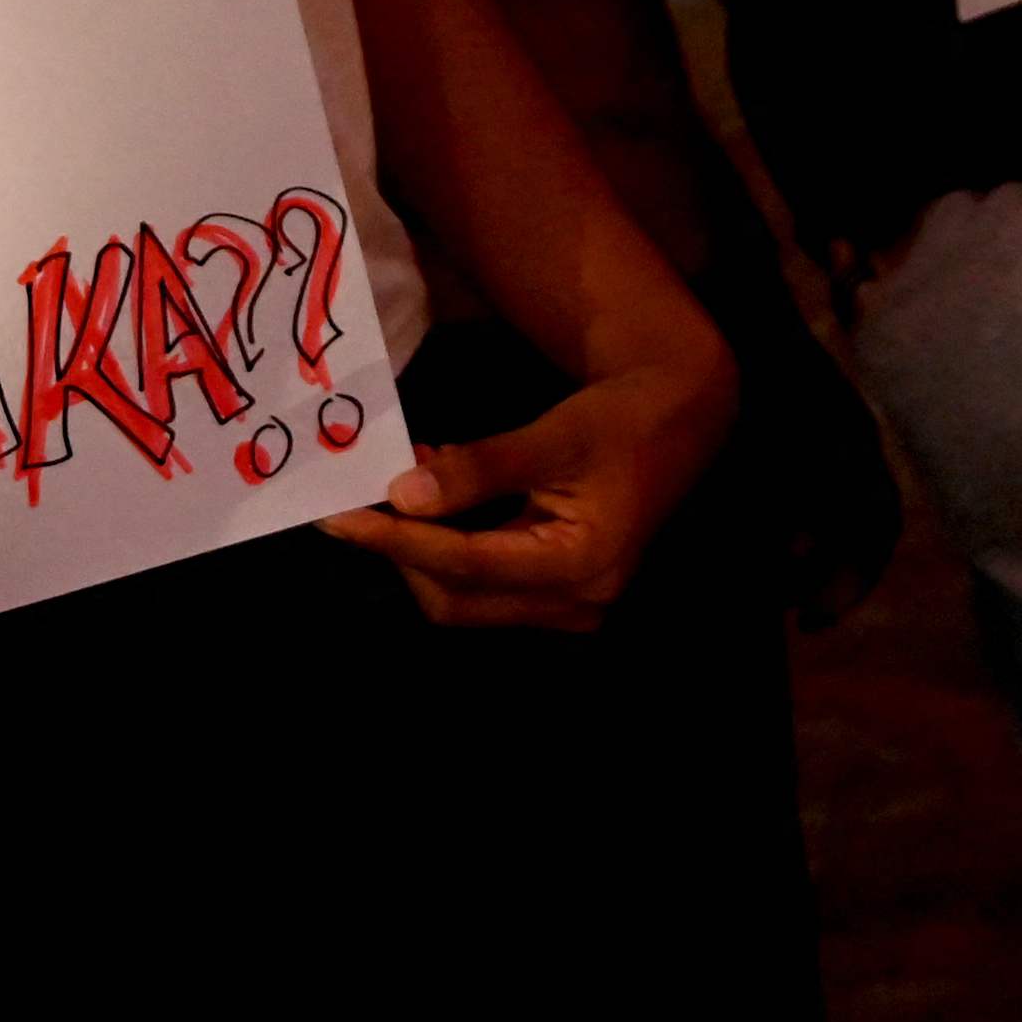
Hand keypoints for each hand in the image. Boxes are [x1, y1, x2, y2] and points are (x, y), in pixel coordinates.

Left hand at [317, 317, 736, 629]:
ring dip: (422, 550)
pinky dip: (450, 548)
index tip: (339, 518)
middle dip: (402, 552)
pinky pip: (487, 585)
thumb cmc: (623, 418)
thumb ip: (481, 467)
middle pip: (459, 598)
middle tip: (358, 502)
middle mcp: (576, 601)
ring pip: (467, 598)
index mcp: (582, 566)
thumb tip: (402, 493)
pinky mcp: (561, 592)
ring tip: (394, 491)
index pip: (465, 566)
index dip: (396, 541)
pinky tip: (433, 500)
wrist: (681, 416)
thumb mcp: (555, 433)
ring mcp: (570, 604)